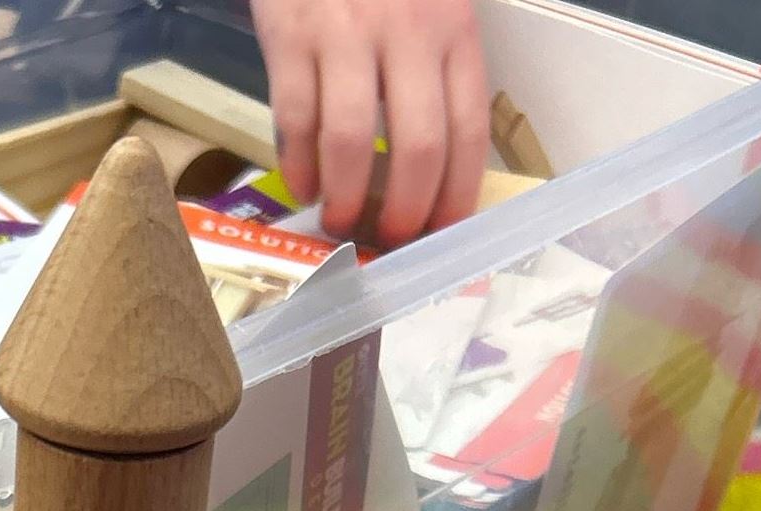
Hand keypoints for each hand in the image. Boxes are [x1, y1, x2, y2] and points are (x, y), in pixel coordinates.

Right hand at [251, 0, 487, 245]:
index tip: (441, 233)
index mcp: (453, 28)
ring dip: (343, 197)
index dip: (456, 194)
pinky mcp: (292, 36)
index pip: (468, 128)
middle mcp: (407, 32)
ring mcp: (347, 35)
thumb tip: (428, 162)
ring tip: (336, 221)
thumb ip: (435, 65)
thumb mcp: (430, 3)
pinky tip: (301, 185)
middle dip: (403, 210)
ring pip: (352, 140)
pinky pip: (296, 118)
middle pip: (418, 146)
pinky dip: (297, 164)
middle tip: (386, 237)